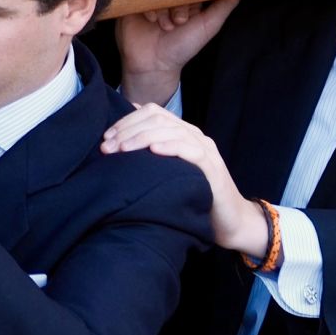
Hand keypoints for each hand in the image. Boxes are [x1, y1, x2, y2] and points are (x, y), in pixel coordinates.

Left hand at [101, 103, 264, 257]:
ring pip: (172, 131)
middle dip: (128, 130)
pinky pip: (193, 151)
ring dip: (142, 138)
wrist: (229, 221)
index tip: (106, 138)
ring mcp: (206, 151)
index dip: (126, 121)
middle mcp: (195, 136)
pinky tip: (154, 151)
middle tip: (108, 147)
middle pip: (158, 119)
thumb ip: (151, 150)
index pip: (152, 112)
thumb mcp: (168, 169)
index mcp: (183, 132)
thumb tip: (122, 134)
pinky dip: (171, 147)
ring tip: (122, 149)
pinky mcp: (214, 169)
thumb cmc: (192, 195)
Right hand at [115, 0, 239, 104]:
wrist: (153, 65)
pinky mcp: (135, 5)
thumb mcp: (208, 27)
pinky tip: (150, 21)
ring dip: (163, 9)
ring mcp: (152, 2)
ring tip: (165, 27)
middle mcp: (169, 0)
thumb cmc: (182, 48)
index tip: (190, 15)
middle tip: (178, 22)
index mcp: (187, 3)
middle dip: (176, 5)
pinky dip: (148, 8)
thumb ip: (224, 7)